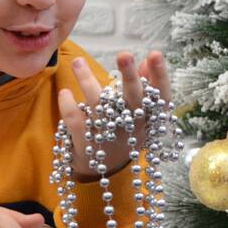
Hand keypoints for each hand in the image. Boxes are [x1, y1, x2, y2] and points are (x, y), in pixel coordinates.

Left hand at [57, 49, 171, 181]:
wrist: (106, 174)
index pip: (162, 97)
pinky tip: (65, 92)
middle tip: (124, 54)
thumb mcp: (141, 117)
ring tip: (77, 61)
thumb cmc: (126, 135)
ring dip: (87, 81)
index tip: (155, 54)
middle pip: (134, 100)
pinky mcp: (87, 145)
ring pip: (99, 105)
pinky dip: (68, 106)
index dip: (161, 76)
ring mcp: (110, 136)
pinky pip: (76, 121)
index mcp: (149, 120)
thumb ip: (144, 89)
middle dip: (130, 77)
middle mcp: (132, 128)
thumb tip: (146, 62)